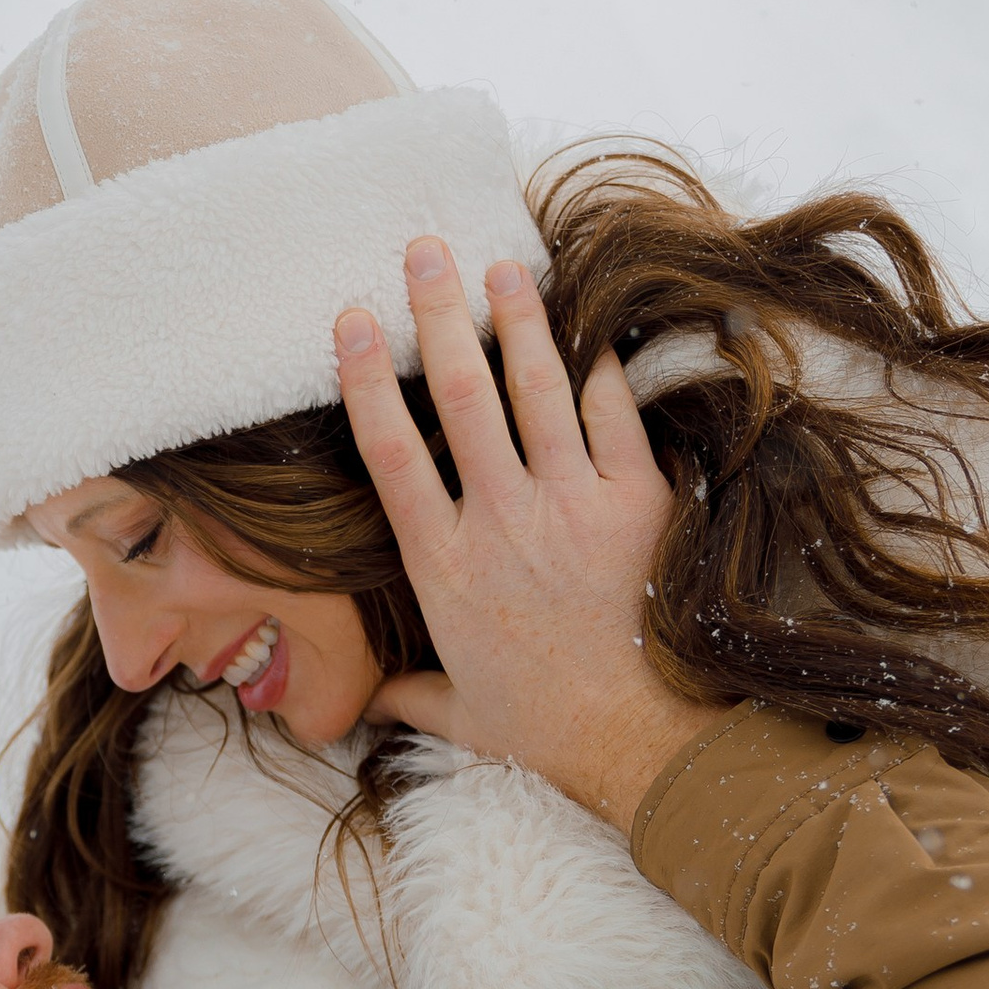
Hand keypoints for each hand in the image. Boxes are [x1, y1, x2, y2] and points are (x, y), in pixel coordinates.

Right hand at [335, 240, 710, 830]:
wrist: (634, 738)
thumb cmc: (543, 729)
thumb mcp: (459, 715)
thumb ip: (408, 695)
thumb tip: (362, 706)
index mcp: (442, 563)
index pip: (389, 450)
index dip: (369, 377)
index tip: (354, 321)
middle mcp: (498, 518)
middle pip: (459, 393)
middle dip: (439, 312)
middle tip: (425, 250)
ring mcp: (569, 503)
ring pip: (534, 388)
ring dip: (516, 319)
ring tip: (503, 266)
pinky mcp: (634, 503)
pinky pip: (613, 415)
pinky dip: (600, 367)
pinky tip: (589, 328)